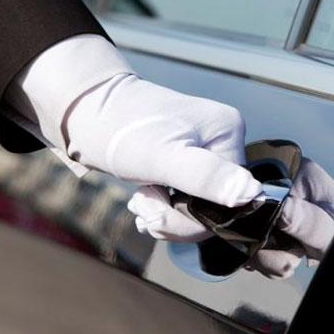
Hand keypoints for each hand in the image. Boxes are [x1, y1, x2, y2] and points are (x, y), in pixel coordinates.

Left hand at [6, 35, 261, 233]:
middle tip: (142, 205)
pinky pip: (182, 202)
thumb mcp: (161, 156)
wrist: (83, 114)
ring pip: (196, 209)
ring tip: (139, 202)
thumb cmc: (119, 129)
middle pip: (214, 207)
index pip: (230, 200)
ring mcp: (203, 153)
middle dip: (175, 218)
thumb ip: (204, 175)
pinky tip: (142, 203)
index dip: (192, 218)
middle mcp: (221, 141)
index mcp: (228, 133)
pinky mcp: (184, 164)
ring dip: (163, 215)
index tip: (157, 210)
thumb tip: (250, 194)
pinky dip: (161, 209)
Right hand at [248, 159, 333, 282]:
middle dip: (260, 245)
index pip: (252, 193)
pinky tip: (284, 260)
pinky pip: (249, 240)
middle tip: (291, 258)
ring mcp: (273, 200)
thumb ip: (306, 223)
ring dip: (263, 256)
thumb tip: (276, 210)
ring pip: (243, 231)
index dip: (256, 223)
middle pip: (242, 212)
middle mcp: (280, 179)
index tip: (280, 245)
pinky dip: (263, 257)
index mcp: (296, 170)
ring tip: (292, 261)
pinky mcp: (269, 219)